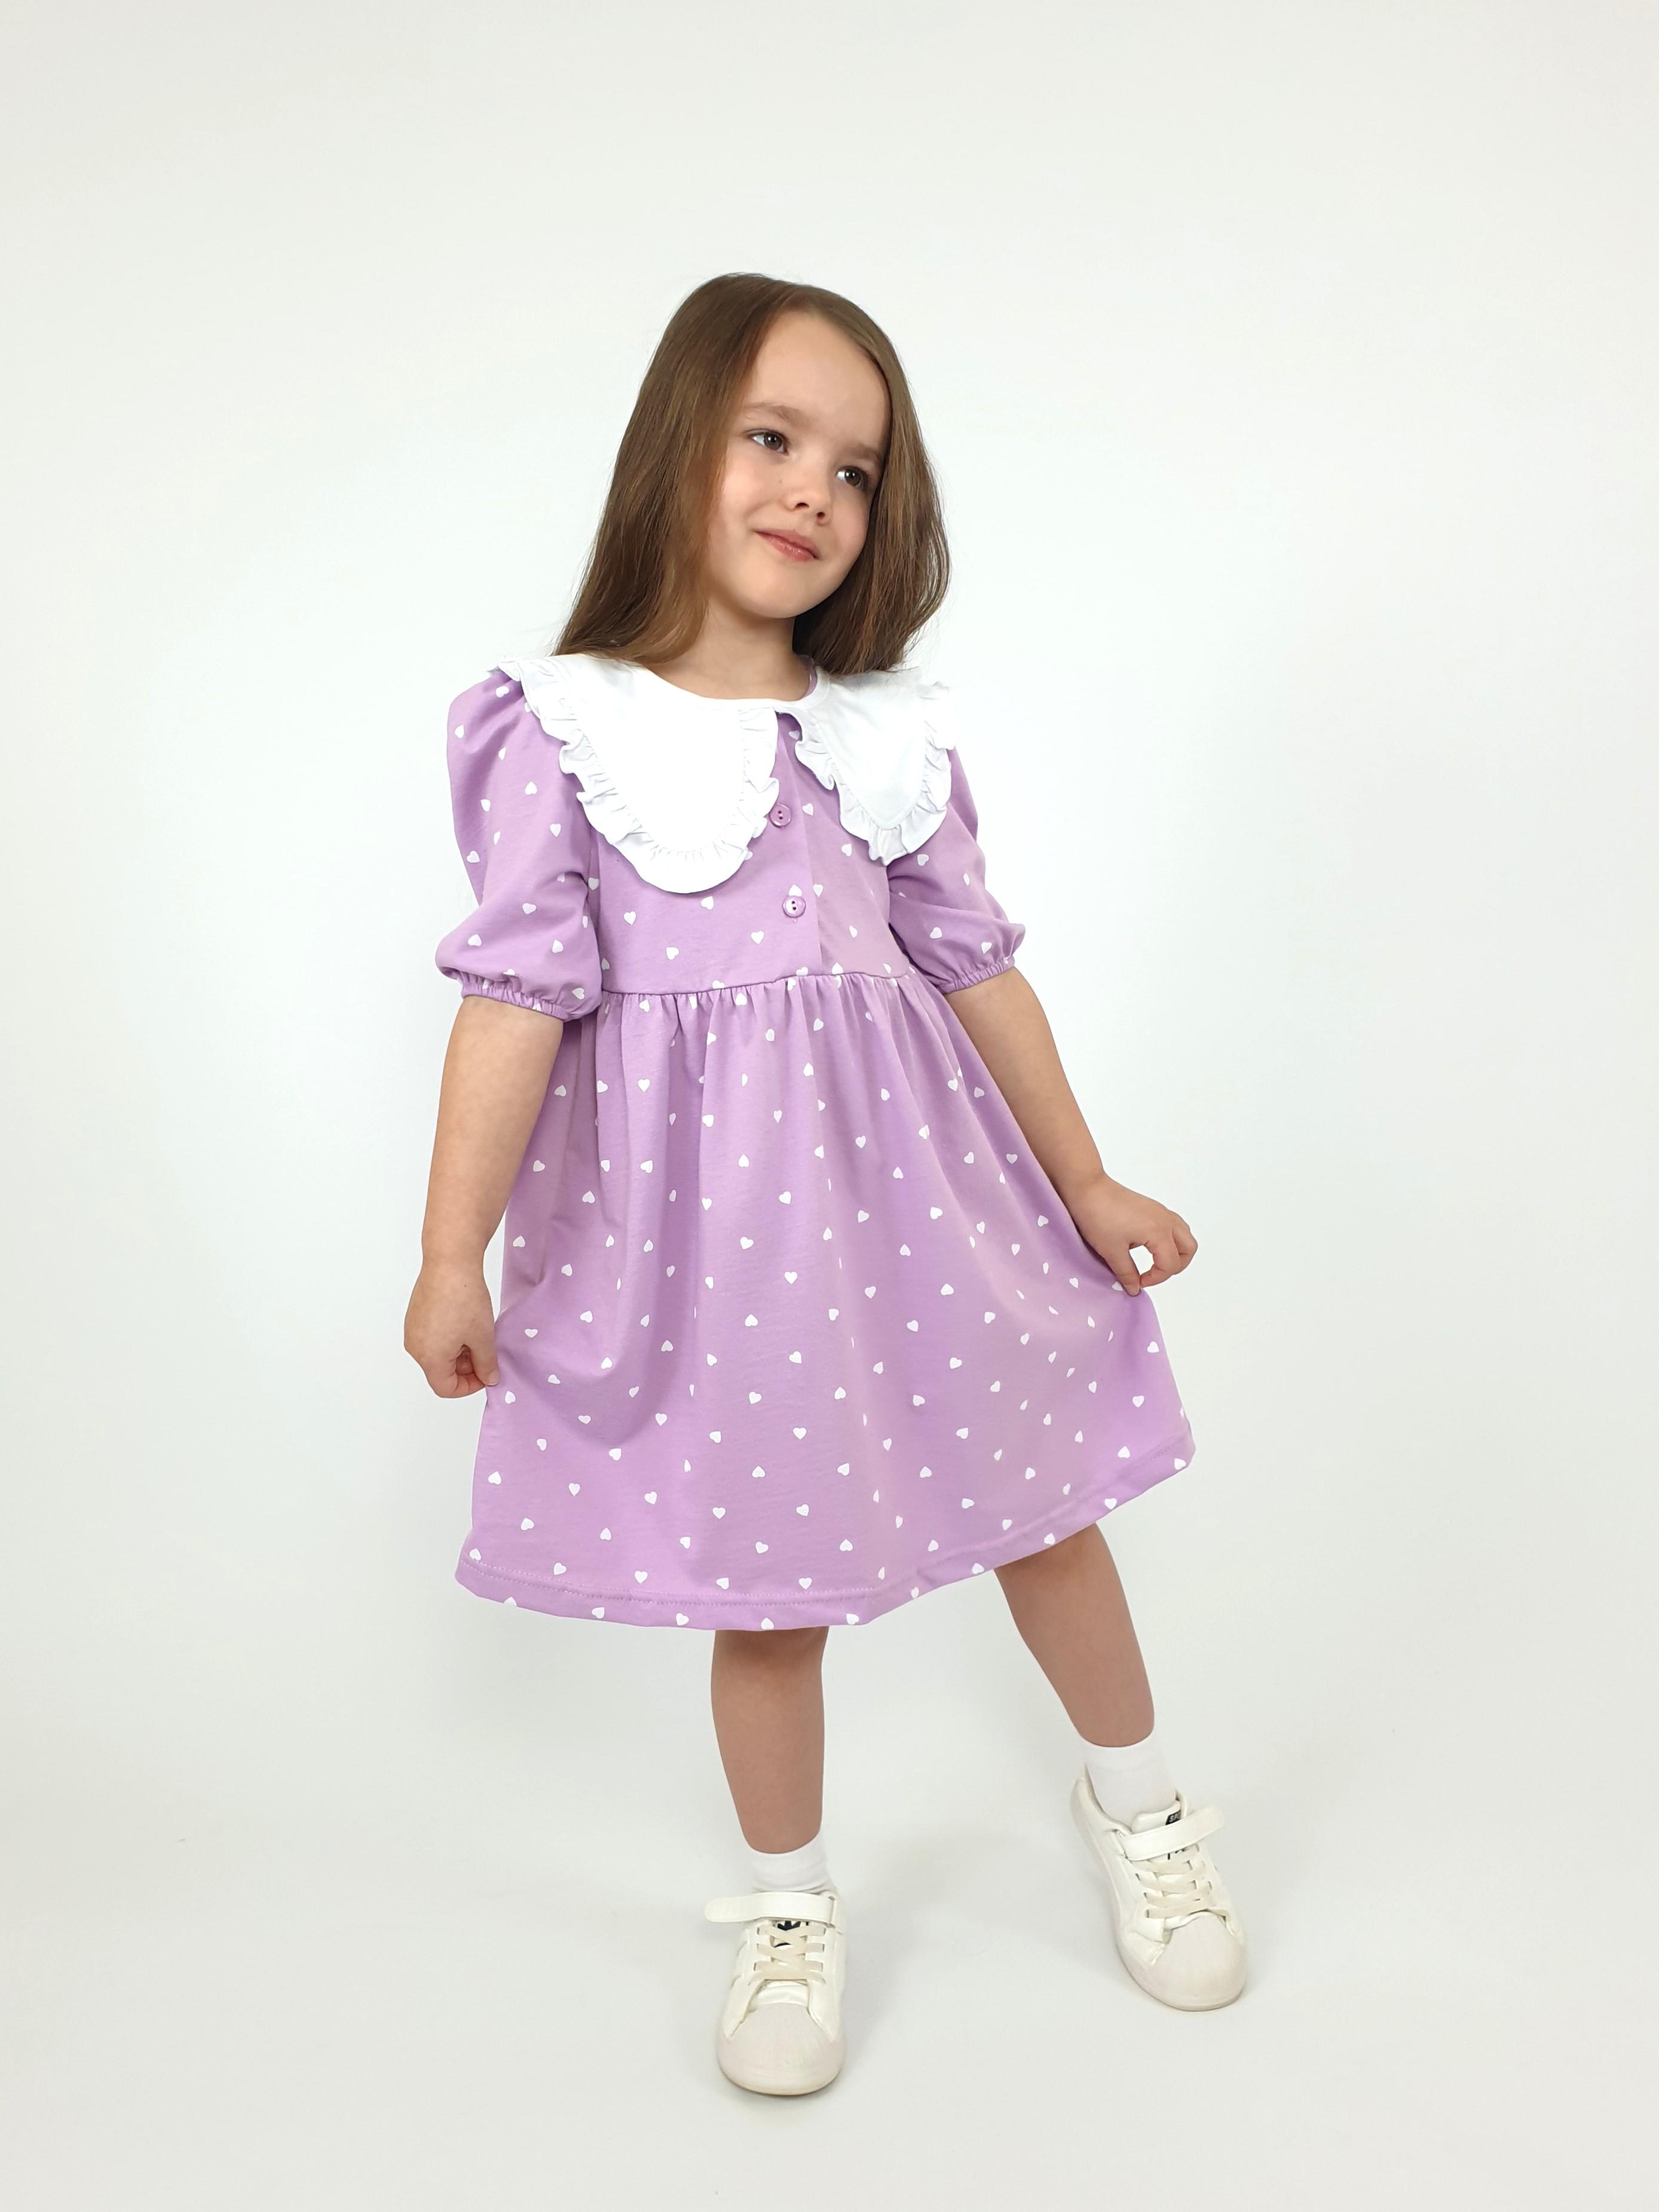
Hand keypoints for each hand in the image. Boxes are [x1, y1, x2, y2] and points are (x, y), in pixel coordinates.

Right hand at [404, 1258, 499, 1395]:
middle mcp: (415, 1347)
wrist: (450, 1262)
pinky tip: (465, 1322)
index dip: (469, 1386)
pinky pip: (432, 1338)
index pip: (446, 1389)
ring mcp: (412, 1330)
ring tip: (478, 1333)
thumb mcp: (483, 1336)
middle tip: (486, 1352)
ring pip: (437, 1354)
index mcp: (429, 1357)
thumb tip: (489, 1378)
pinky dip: (449, 1338)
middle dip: (466, 1368)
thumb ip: (486, 1364)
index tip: (486, 1374)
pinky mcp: (415, 1316)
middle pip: (440, 1371)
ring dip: (458, 1352)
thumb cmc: (464, 1298)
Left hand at [1065, 1175, 1196, 1296]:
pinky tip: (1149, 1245)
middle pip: (1188, 1249)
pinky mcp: (1152, 1207)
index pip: (1170, 1265)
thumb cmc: (1098, 1217)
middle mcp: (1165, 1220)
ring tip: (1155, 1262)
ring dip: (1176, 1252)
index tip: (1137, 1283)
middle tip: (1154, 1275)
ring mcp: (1160, 1211)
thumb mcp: (1111, 1252)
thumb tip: (1134, 1289)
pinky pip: (1173, 1225)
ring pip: (1183, 1235)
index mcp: (1159, 1232)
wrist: (1087, 1188)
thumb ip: (1127, 1274)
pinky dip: (1169, 1239)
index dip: (1155, 1279)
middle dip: (1175, 1267)